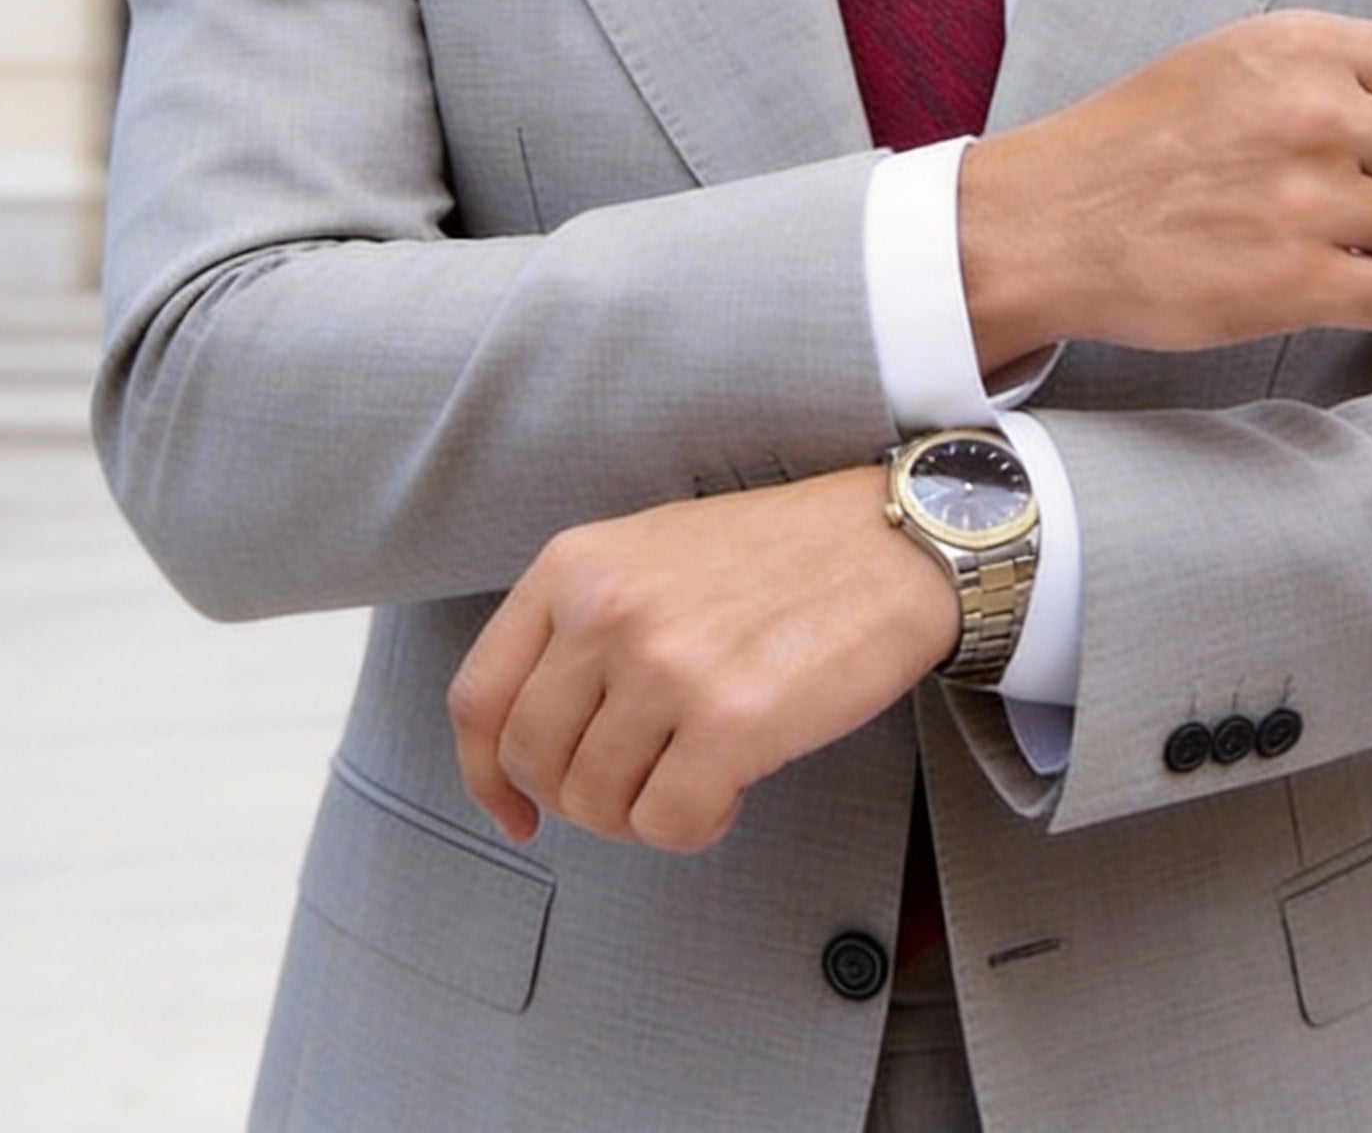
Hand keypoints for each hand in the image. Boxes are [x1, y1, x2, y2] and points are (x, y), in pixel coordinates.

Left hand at [447, 466, 958, 852]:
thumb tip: (537, 737)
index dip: (484, 773)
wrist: (892, 543)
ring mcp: (665, 665)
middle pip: (532, 760)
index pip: (478, 695)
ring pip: (595, 803)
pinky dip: (695, 828)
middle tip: (634, 788)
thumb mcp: (652, 553)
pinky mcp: (729, 720)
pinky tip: (729, 791)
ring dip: (641, 812)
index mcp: (576, 565)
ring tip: (695, 775)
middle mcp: (607, 610)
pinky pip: (666, 825)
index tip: (512, 808)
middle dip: (578, 799)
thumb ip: (583, 623)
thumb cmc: (782, 555)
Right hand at [960, 11, 1371, 372]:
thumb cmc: (1134, 142)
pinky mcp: (1293, 282)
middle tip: (1367, 200)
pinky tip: (1324, 284)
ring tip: (1335, 242)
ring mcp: (1305, 200)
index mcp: (1300, 48)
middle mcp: (1311, 114)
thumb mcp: (1234, 61)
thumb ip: (1352, 57)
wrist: (1045, 223)